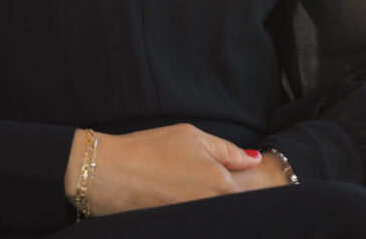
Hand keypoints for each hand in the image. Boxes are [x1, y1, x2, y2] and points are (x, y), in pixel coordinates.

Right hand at [64, 124, 287, 215]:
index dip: (257, 189)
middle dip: (240, 201)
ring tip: (194, 189)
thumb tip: (253, 158)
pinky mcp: (181, 231)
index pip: (254, 194)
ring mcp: (197, 224)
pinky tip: (185, 201)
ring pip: (222, 218)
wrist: (108, 174)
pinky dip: (204, 217)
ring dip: (221, 210)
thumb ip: (227, 149)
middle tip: (215, 185)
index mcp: (220, 184)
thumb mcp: (190, 136)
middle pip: (239, 210)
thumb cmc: (148, 149)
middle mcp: (213, 209)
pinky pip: (204, 225)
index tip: (256, 183)